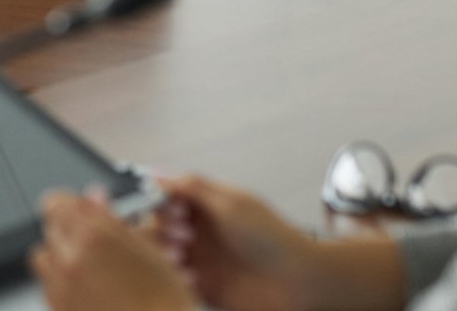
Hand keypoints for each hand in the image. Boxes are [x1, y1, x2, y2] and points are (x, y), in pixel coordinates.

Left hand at [31, 191, 195, 310]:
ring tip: (90, 268)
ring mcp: (59, 288)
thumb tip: (95, 199)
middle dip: (69, 230)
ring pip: (44, 258)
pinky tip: (89, 291)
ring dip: (61, 256)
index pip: (57, 202)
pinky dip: (62, 284)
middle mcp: (69, 259)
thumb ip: (114, 220)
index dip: (72, 205)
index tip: (83, 210)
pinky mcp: (57, 308)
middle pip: (50, 229)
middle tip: (93, 240)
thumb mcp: (149, 250)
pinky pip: (48, 287)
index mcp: (94, 235)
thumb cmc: (163, 303)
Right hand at [153, 175, 319, 310]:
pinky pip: (173, 280)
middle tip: (184, 235)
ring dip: (162, 252)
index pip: (166, 195)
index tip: (165, 206)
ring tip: (181, 257)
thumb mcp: (232, 205)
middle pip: (157, 223)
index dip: (159, 199)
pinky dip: (174, 278)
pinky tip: (192, 278)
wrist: (299, 282)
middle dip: (162, 227)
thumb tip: (158, 172)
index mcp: (206, 205)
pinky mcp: (201, 286)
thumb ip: (193, 188)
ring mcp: (199, 258)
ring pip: (159, 252)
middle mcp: (199, 230)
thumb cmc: (274, 239)